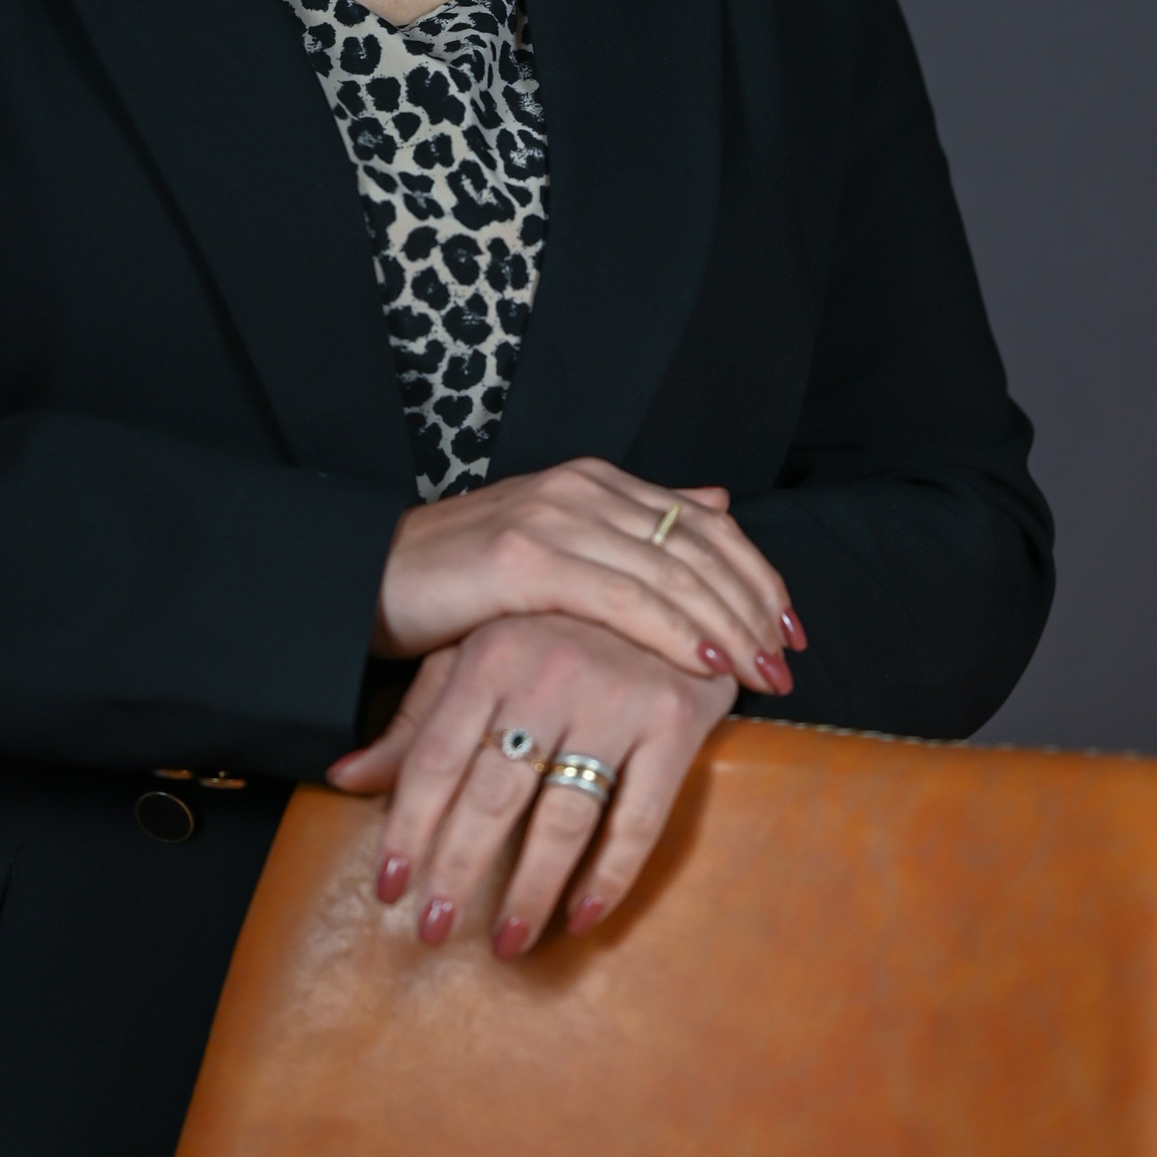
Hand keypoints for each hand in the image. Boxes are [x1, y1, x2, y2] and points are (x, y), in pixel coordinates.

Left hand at [328, 610, 735, 954]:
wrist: (672, 577)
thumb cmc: (557, 628)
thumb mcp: (477, 657)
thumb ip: (417, 722)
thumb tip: (343, 778)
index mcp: (490, 653)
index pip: (434, 759)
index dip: (407, 830)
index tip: (388, 889)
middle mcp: (549, 671)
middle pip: (491, 794)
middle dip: (457, 870)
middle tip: (434, 931)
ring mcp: (616, 695)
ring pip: (562, 816)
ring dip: (530, 889)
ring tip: (506, 941)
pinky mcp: (675, 719)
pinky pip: (639, 817)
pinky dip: (611, 874)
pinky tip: (583, 915)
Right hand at [374, 460, 802, 699]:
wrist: (363, 580)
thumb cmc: (458, 581)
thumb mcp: (556, 545)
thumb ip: (635, 525)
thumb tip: (716, 498)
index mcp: (595, 482)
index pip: (706, 521)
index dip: (757, 573)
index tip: (792, 629)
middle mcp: (583, 488)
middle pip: (701, 545)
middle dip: (754, 607)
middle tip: (789, 663)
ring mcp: (555, 518)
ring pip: (671, 572)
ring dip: (728, 627)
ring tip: (763, 675)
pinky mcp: (525, 560)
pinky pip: (624, 598)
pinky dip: (675, 632)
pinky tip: (707, 665)